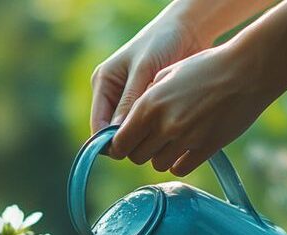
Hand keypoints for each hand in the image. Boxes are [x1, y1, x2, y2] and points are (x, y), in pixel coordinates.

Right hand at [90, 14, 209, 132]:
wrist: (187, 30)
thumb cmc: (161, 42)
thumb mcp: (143, 69)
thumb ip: (130, 101)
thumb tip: (117, 135)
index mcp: (103, 83)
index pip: (98, 125)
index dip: (110, 143)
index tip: (130, 151)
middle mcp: (113, 95)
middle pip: (114, 134)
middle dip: (130, 141)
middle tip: (152, 143)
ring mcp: (131, 102)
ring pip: (132, 133)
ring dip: (146, 136)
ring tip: (164, 131)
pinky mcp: (149, 106)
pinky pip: (148, 128)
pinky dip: (157, 131)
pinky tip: (171, 128)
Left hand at [108, 43, 275, 175]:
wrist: (247, 70)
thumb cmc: (208, 67)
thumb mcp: (169, 74)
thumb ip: (147, 97)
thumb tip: (132, 120)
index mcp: (149, 104)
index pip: (120, 142)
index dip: (120, 145)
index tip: (127, 143)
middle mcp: (164, 124)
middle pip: (137, 157)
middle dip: (140, 151)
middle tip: (151, 141)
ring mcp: (186, 139)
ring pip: (158, 165)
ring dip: (161, 157)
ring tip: (171, 143)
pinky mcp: (206, 148)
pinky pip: (181, 168)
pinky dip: (179, 163)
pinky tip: (185, 150)